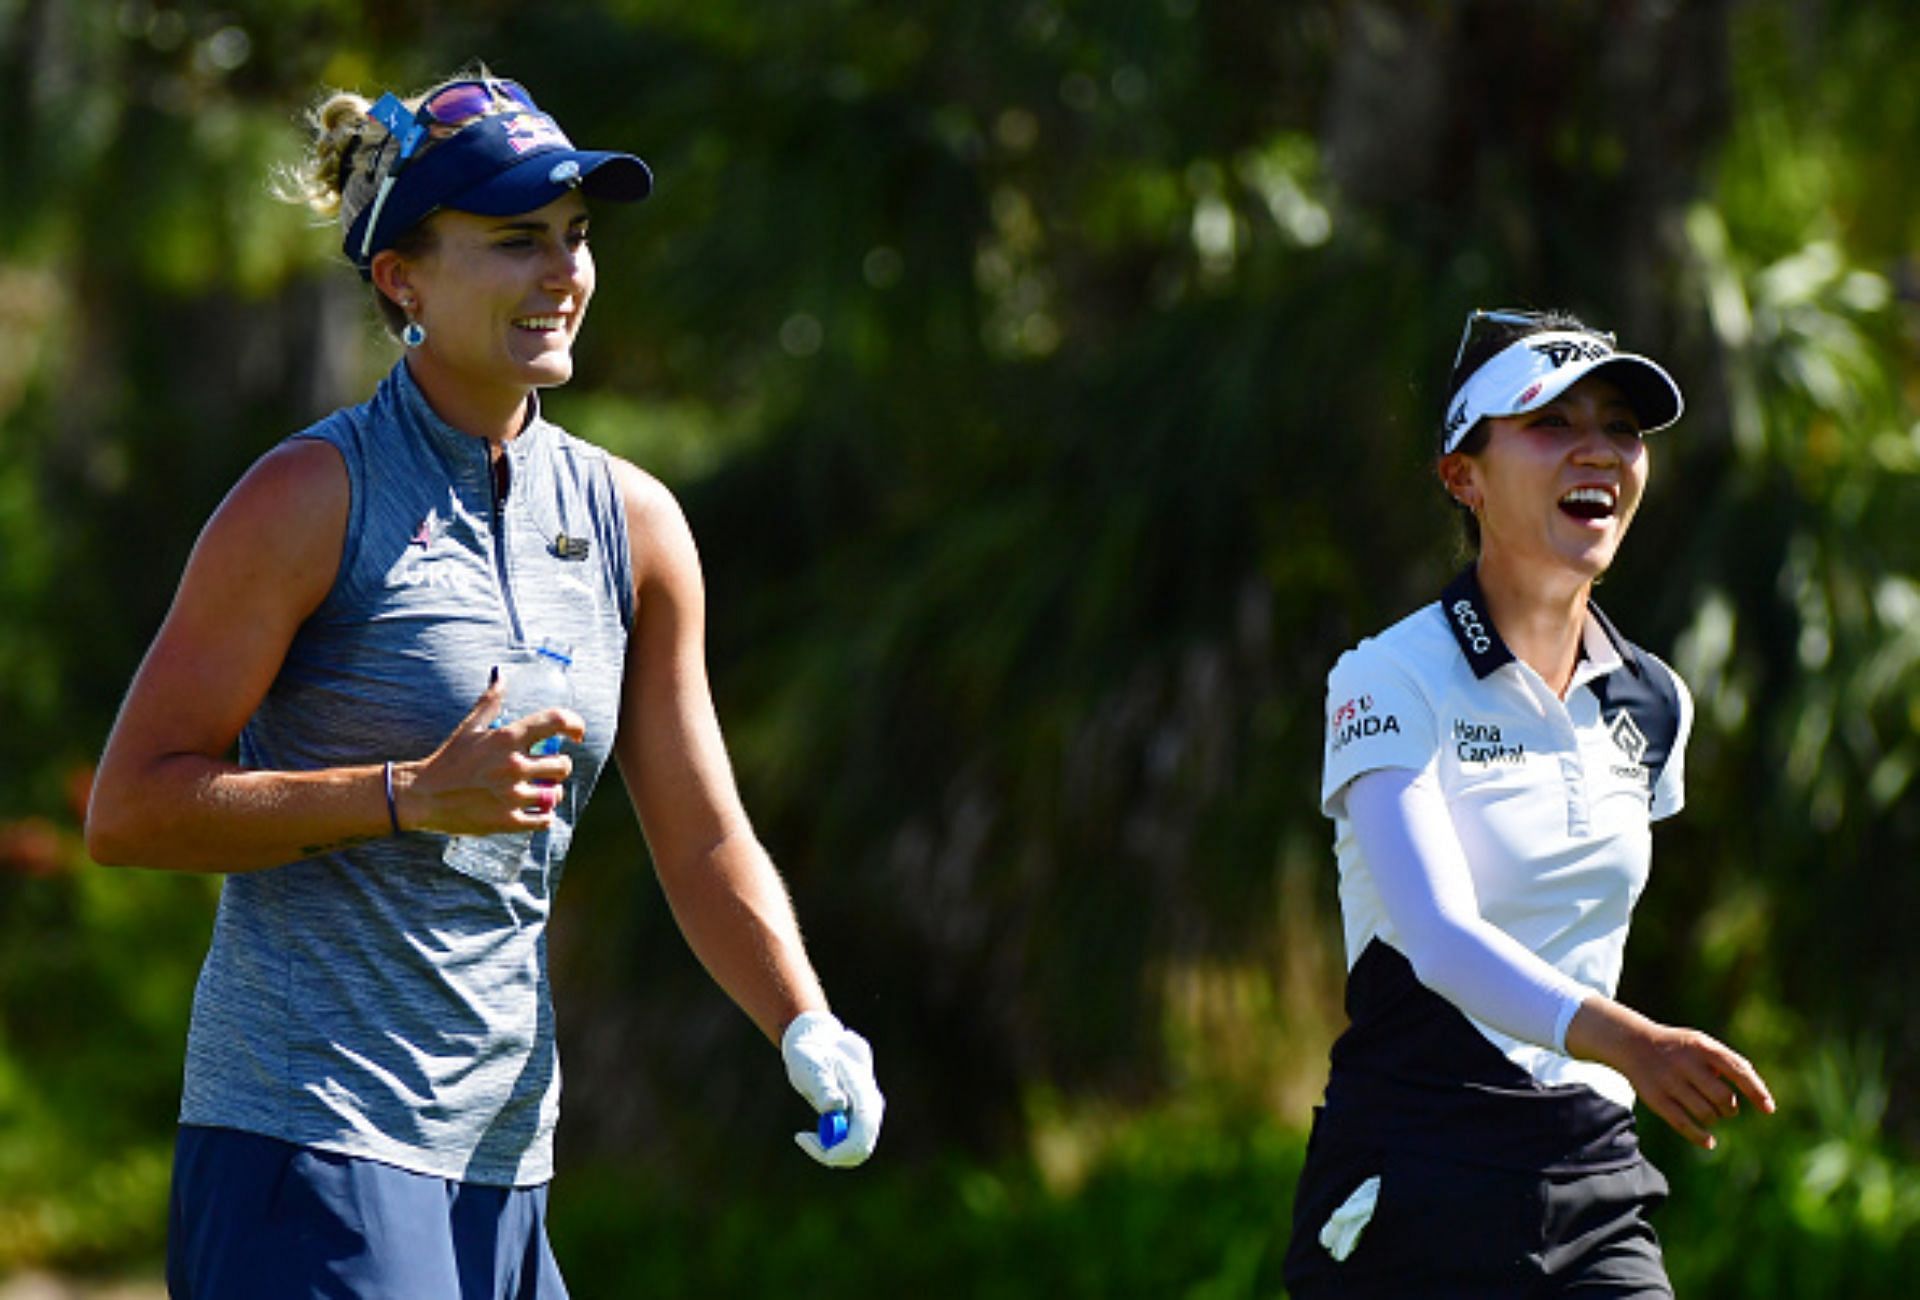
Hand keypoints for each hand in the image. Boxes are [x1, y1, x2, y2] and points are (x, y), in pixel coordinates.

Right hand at [394, 675, 585, 834]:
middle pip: (563, 765)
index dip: (575, 724)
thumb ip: (490, 701)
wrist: (422, 797)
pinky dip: (543, 816)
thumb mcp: (469, 727)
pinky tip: (532, 810)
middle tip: (546, 769)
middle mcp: (513, 765)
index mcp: (507, 738)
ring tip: (538, 791)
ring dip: (551, 792)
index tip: (578, 734)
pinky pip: (545, 819)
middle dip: (558, 766)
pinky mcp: (507, 821)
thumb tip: (500, 675)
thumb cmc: (448, 760)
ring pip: (556, 793)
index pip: (556, 720)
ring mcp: (511, 795)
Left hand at [781, 1010, 883, 1167]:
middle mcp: (872, 1107)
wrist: (820, 1043)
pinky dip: (831, 1146)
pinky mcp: (860, 1119)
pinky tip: (814, 1133)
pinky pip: (850, 1145)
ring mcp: (868, 1114)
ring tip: (807, 1135)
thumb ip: (824, 1087)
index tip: (806, 1141)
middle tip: (804, 1139)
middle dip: (833, 1154)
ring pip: (857, 1150)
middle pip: (862, 1148)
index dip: (839, 1150)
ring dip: (831, 1150)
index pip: (861, 1134)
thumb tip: (836, 1106)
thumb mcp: (812, 1067)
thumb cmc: (813, 1054)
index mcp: (864, 1093)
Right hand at [1567, 998, 1774, 1148]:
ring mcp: (1668, 1081)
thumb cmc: (1678, 1047)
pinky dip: (1700, 1136)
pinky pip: (1683, 1124)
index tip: (1769, 1109)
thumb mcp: (1701, 1043)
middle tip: (1726, 1108)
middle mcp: (1684, 1062)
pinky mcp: (1655, 1098)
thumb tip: (1755, 1092)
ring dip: (1714, 1119)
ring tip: (1710, 1114)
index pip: (1737, 1069)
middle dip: (1729, 1108)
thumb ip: (1727, 1062)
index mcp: (1701, 1046)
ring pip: (1706, 1113)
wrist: (1632, 1043)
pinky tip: (1709, 1142)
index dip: (1756, 1091)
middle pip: (1723, 1097)